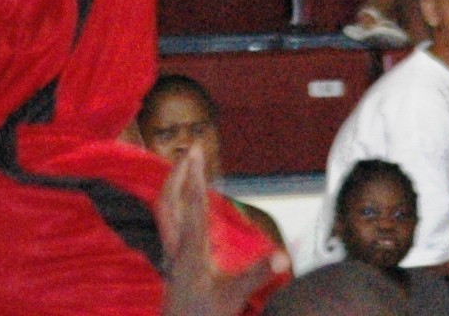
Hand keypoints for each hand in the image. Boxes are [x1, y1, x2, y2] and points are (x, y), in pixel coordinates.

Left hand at [158, 144, 285, 315]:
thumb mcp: (233, 297)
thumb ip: (257, 274)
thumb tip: (283, 255)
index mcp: (191, 250)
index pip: (193, 204)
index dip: (196, 176)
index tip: (197, 151)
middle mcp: (176, 248)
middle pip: (169, 201)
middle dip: (179, 173)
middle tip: (190, 150)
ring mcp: (171, 256)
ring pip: (165, 212)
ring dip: (174, 187)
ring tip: (185, 169)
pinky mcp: (172, 264)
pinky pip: (169, 225)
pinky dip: (175, 206)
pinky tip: (186, 209)